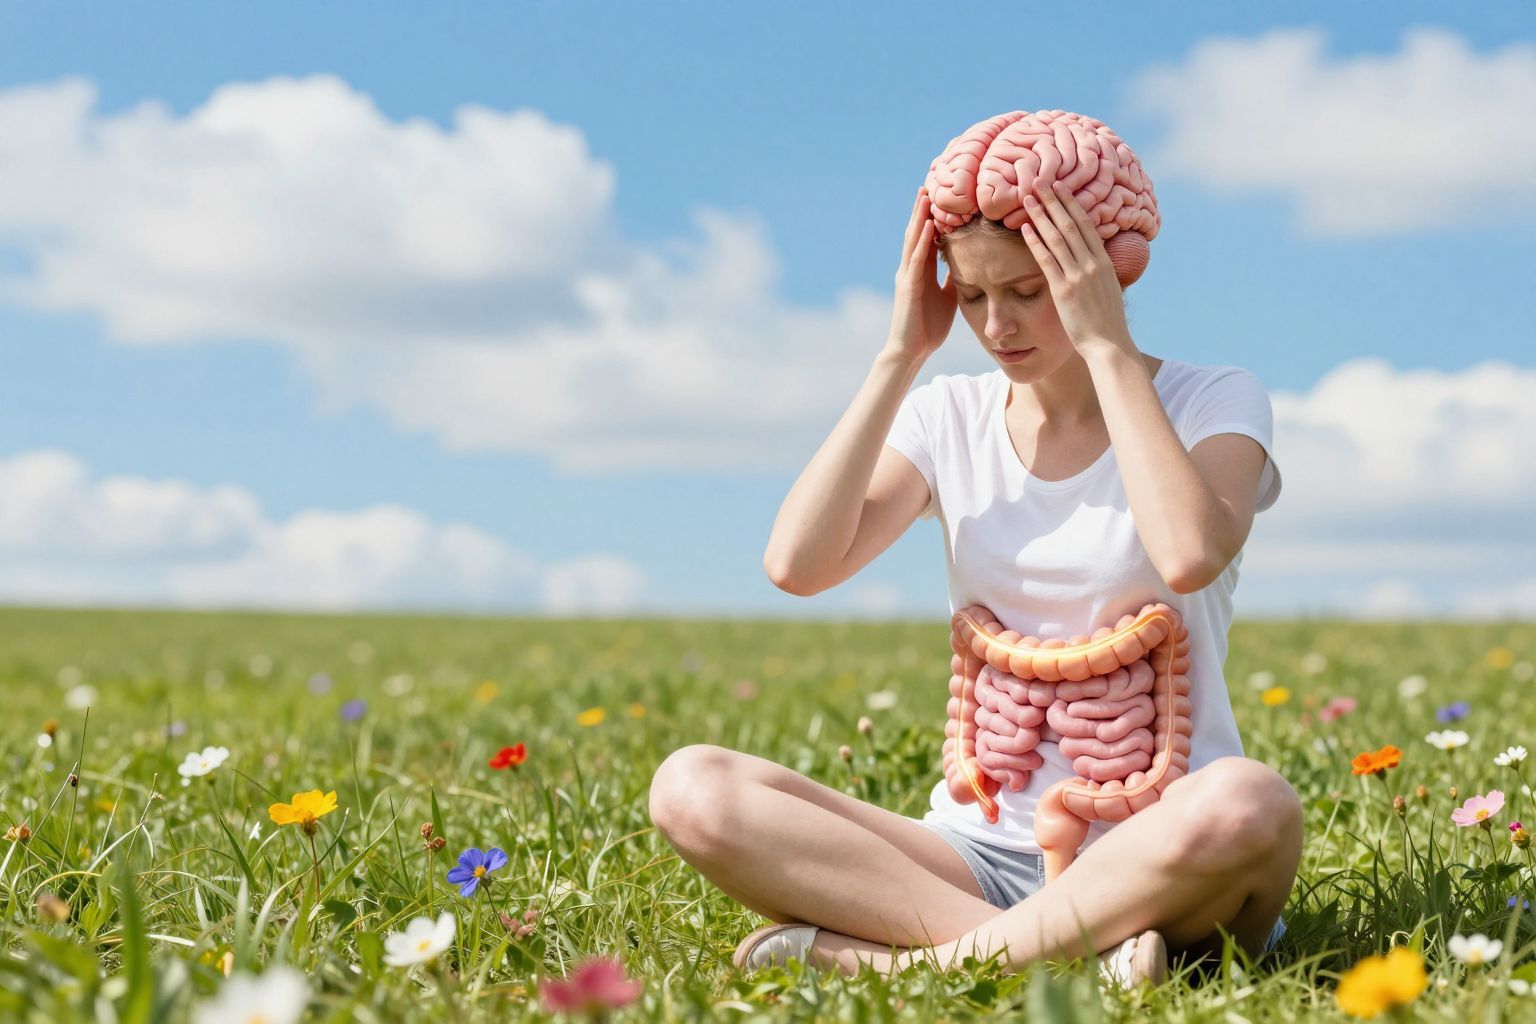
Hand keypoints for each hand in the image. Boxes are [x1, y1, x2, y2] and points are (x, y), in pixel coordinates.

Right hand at [886, 187, 957, 363]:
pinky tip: (929, 223)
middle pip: (918, 231)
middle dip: (924, 208)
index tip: (943, 195)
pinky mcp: (909, 286)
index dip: (933, 216)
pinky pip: (916, 258)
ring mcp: (907, 275)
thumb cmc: (929, 326)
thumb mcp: (948, 297)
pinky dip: (923, 239)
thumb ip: (954, 278)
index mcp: (922, 270)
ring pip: (914, 239)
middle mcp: (911, 268)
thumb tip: (969, 264)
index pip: (928, 237)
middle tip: (931, 182)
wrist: (912, 350)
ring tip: (927, 193)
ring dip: (920, 215)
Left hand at [1020, 180, 1134, 353]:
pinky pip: (1047, 261)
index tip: (1061, 186)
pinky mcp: (1064, 290)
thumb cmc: (1107, 323)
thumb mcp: (1109, 291)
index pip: (1088, 224)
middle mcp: (1093, 264)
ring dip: (1041, 214)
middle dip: (1054, 200)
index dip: (1072, 203)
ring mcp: (1078, 276)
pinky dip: (1036, 242)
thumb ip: (1101, 273)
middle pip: (1071, 224)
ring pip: (1057, 237)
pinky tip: (1025, 228)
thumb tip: (1096, 262)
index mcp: (1105, 262)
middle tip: (1040, 180)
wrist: (1109, 345)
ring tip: (1028, 197)